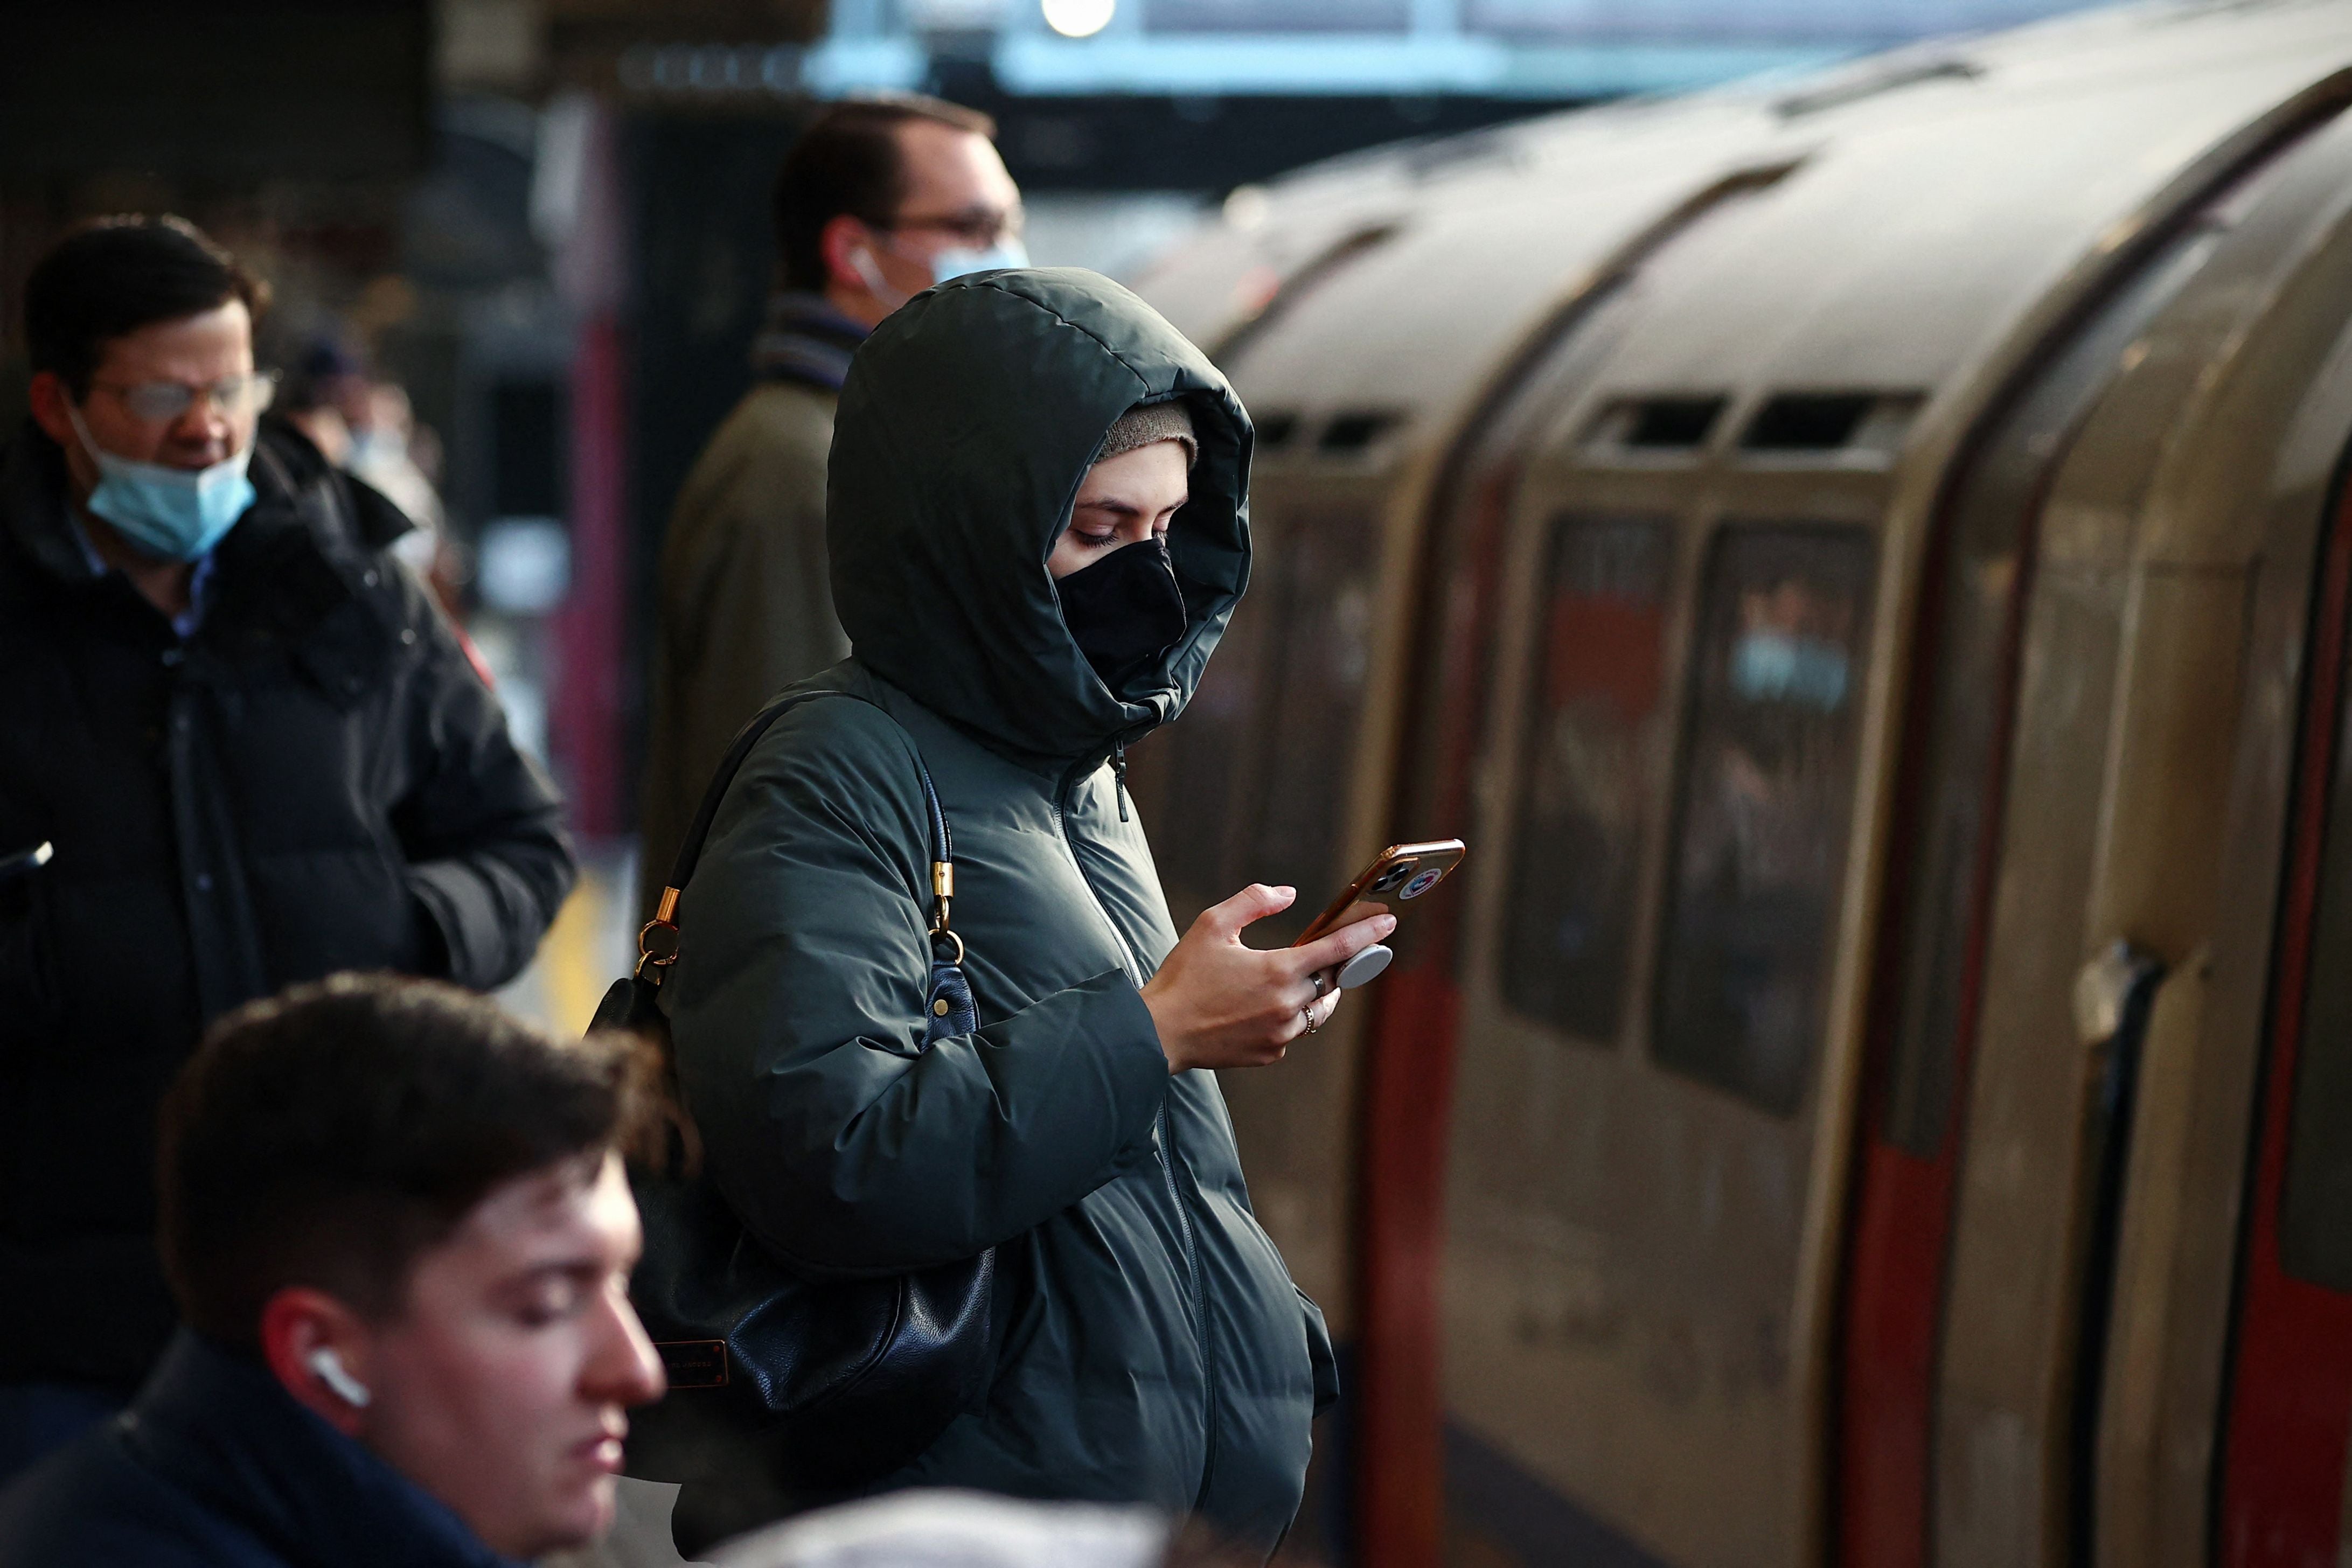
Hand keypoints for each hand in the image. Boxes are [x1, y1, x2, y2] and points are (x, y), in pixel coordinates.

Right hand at [1141, 884, 1394, 1073]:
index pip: (1337, 948)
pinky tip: (1263, 1007)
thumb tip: (1288, 895)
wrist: (1159, 1032)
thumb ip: (1254, 902)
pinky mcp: (1270, 1053)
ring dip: (1314, 992)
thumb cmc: (1183, 977)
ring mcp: (1281, 1033)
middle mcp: (1287, 1005)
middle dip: (1337, 965)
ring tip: (1297, 979)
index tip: (1388, 923)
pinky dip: (1288, 1016)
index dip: (1366, 934)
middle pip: (1332, 981)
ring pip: (1316, 1010)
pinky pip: (1293, 1031)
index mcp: (1278, 970)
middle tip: (1334, 952)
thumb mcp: (1212, 925)